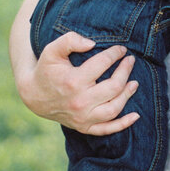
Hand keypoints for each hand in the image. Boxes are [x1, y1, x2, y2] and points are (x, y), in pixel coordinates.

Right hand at [23, 32, 139, 134]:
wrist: (33, 95)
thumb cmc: (46, 69)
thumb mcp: (52, 50)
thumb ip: (70, 40)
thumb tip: (92, 43)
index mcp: (73, 81)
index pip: (103, 64)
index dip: (115, 54)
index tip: (121, 49)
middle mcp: (80, 102)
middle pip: (113, 87)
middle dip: (125, 71)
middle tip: (130, 60)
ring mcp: (82, 117)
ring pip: (113, 109)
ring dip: (128, 95)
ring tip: (134, 82)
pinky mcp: (83, 126)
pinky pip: (106, 129)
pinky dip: (123, 124)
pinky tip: (135, 116)